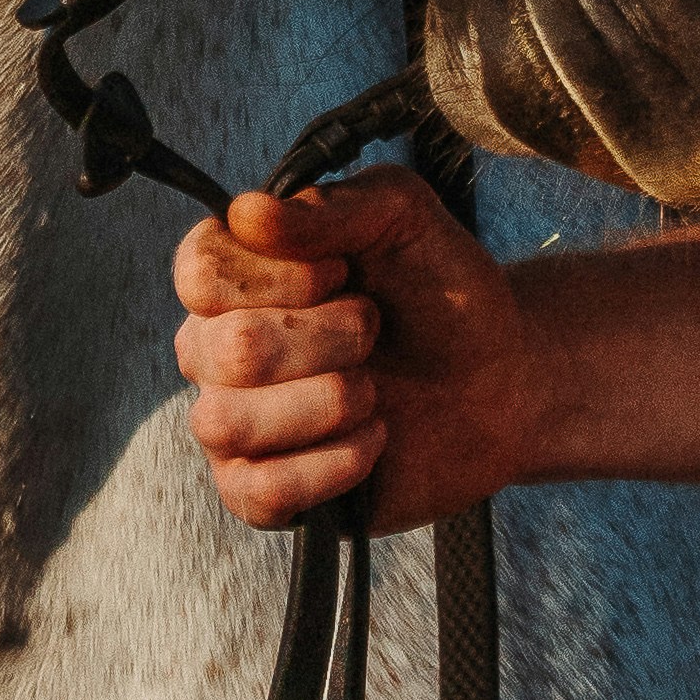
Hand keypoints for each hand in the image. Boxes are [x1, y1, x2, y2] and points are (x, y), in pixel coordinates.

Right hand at [172, 171, 539, 534]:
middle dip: (330, 338)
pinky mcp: (262, 494)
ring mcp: (234, 425)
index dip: (282, 276)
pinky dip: (332, 464)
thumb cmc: (440, 290)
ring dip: (329, 400)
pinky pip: (259, 492)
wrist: (501, 378)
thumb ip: (331, 205)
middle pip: (227, 349)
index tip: (343, 272)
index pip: (199, 273)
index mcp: (233, 277)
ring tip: (374, 390)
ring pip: (226, 423)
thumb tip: (247, 212)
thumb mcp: (403, 217)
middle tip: (373, 330)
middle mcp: (215, 349)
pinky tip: (373, 440)